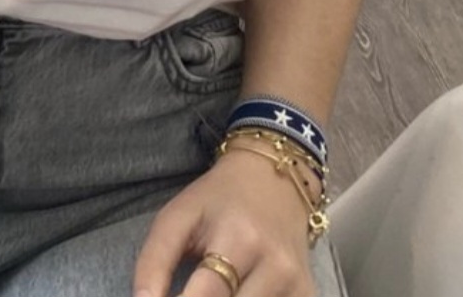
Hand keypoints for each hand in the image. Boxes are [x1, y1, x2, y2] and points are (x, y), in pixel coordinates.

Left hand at [133, 150, 316, 296]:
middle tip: (189, 292)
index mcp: (238, 238)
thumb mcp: (179, 216)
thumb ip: (154, 261)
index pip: (207, 296)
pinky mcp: (308, 294)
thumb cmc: (218, 200)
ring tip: (210, 290)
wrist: (274, 178)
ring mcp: (296, 284)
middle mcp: (274, 265)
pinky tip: (237, 292)